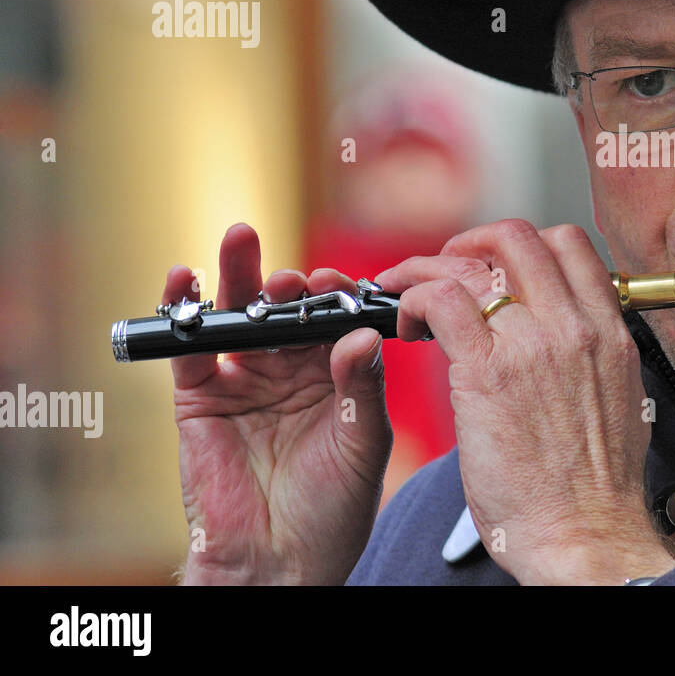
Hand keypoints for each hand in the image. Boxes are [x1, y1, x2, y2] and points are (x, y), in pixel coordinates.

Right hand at [170, 223, 392, 583]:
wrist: (280, 561)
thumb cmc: (335, 507)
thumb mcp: (363, 442)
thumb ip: (362, 388)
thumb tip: (360, 336)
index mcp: (337, 373)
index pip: (335, 318)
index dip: (335, 296)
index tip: (339, 284)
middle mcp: (290, 369)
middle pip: (286, 309)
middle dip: (287, 282)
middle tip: (292, 272)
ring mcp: (244, 379)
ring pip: (239, 318)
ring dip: (238, 276)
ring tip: (241, 241)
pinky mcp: (199, 397)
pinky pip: (189, 349)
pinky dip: (183, 312)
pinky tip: (184, 280)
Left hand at [377, 220, 674, 584]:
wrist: (586, 536)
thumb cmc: (595, 491)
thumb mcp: (619, 403)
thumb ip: (594, 361)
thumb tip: (570, 345)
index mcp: (610, 333)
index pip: (570, 245)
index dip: (524, 245)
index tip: (497, 265)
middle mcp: (575, 327)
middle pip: (519, 237)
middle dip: (472, 242)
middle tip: (447, 268)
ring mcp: (533, 344)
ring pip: (473, 262)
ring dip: (428, 267)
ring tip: (407, 291)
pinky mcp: (487, 372)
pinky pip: (441, 301)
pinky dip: (413, 298)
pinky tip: (405, 323)